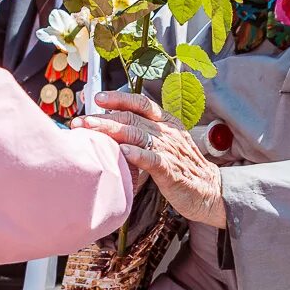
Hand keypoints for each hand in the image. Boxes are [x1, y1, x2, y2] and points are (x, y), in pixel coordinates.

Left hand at [71, 91, 225, 228]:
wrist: (209, 191)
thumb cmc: (181, 167)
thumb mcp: (165, 143)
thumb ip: (143, 133)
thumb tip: (112, 126)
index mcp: (166, 122)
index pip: (141, 103)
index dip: (119, 98)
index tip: (97, 98)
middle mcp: (167, 132)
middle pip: (131, 118)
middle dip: (103, 118)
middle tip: (80, 121)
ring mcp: (170, 150)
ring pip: (137, 134)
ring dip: (111, 131)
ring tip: (90, 130)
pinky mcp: (172, 170)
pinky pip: (153, 159)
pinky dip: (136, 154)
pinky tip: (122, 152)